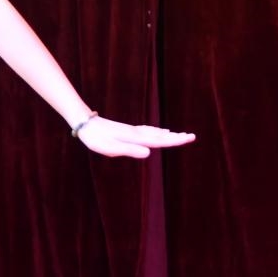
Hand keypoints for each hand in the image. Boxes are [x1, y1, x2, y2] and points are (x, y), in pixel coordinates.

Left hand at [76, 116, 195, 158]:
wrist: (85, 123)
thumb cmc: (96, 138)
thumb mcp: (111, 148)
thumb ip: (130, 150)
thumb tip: (149, 153)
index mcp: (135, 138)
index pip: (159, 141)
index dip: (174, 141)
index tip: (189, 138)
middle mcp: (136, 133)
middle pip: (160, 136)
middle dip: (176, 137)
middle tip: (192, 136)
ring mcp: (132, 131)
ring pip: (155, 133)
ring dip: (168, 135)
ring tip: (180, 135)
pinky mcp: (128, 131)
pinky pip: (148, 131)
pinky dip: (158, 132)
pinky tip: (159, 132)